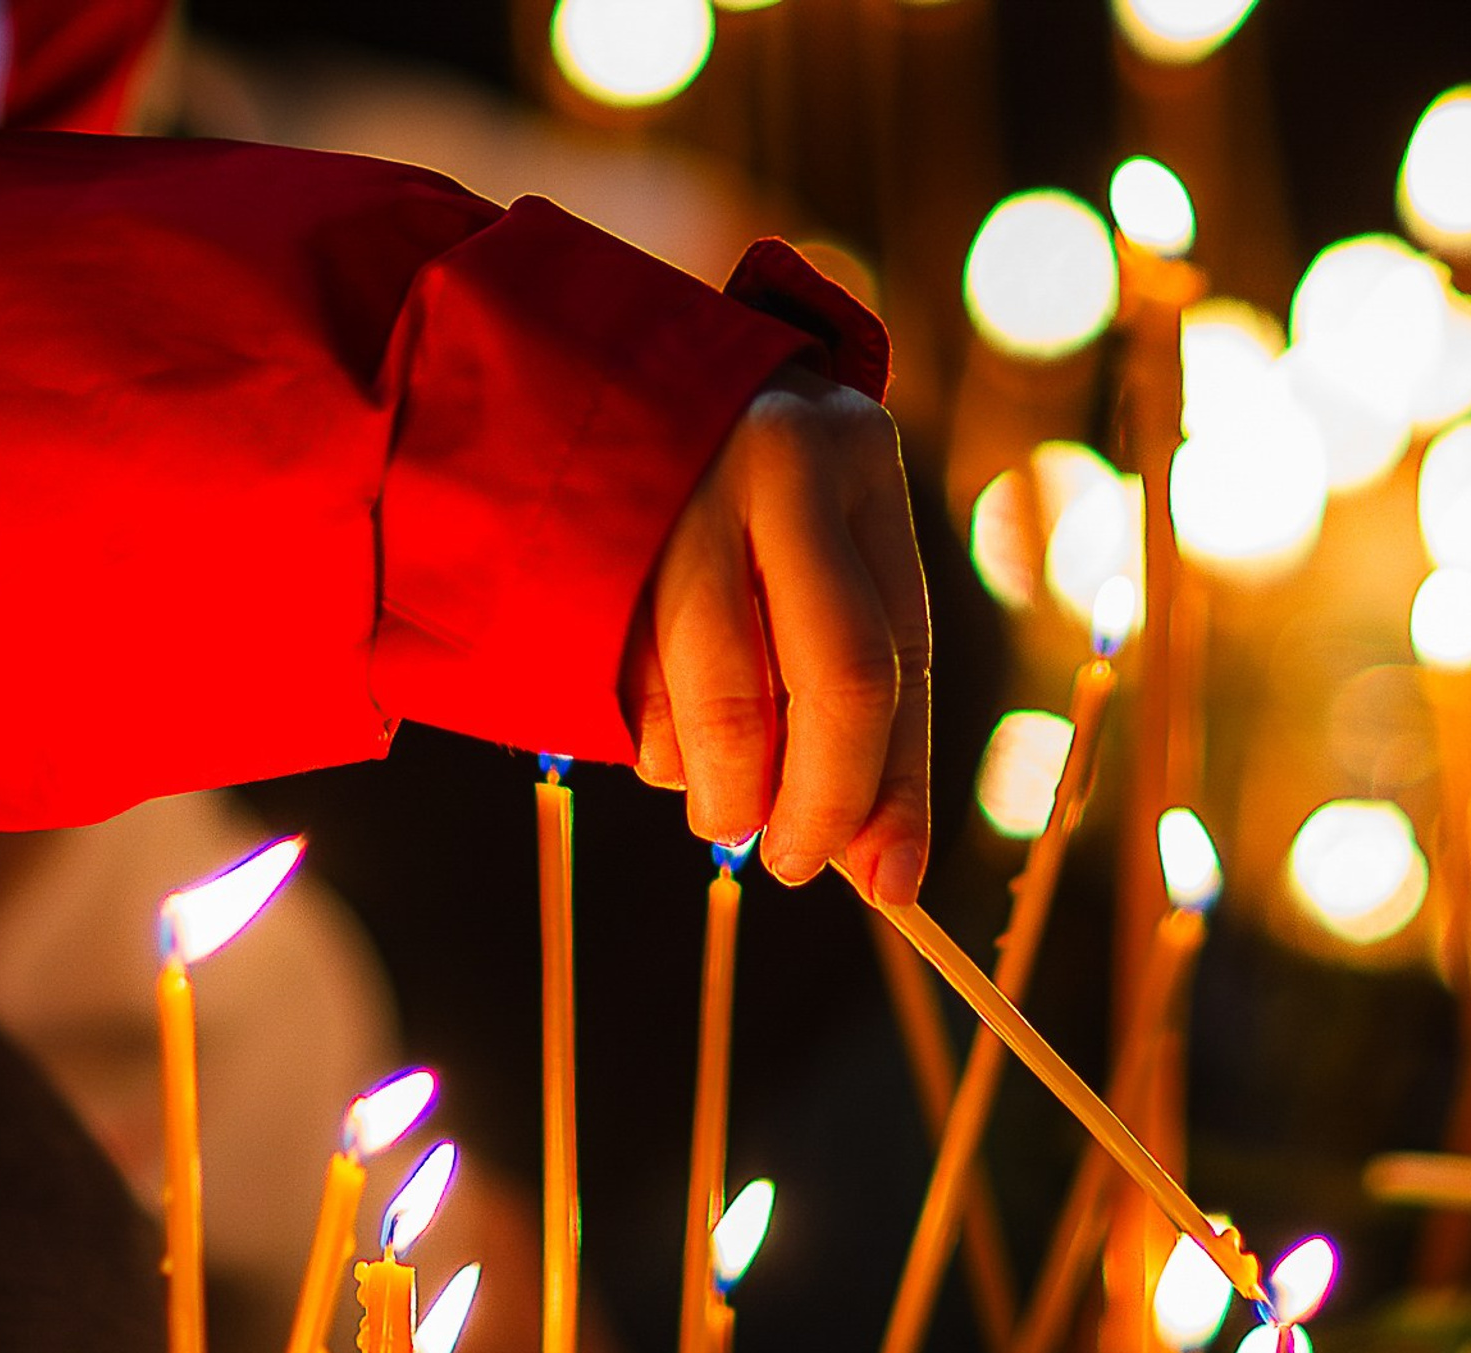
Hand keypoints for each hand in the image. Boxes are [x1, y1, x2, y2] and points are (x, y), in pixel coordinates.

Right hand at [620, 366, 930, 901]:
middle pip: (837, 677)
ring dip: (726, 789)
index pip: (897, 655)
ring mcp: (676, 487)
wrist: (574, 354)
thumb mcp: (818, 540)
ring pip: (724, 692)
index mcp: (855, 463)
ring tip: (723, 812)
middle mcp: (779, 463)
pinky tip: (666, 742)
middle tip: (798, 864)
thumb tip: (879, 862)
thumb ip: (856, 679)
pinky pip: (632, 679)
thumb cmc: (733, 479)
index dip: (895, 784)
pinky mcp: (582, 525)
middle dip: (821, 801)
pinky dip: (660, 742)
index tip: (893, 880)